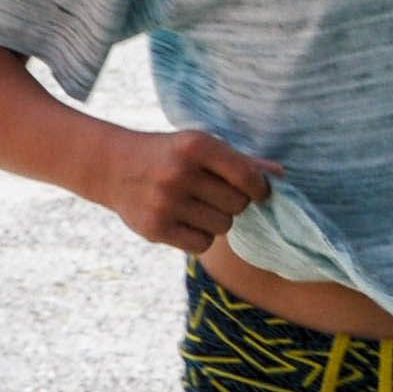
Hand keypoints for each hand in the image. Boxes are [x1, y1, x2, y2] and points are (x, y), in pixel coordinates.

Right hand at [97, 127, 278, 254]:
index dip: (259, 190)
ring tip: (196, 208)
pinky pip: (202, 244)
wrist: (111, 167)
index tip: (254, 191)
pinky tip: (184, 223)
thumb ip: (240, 161)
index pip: (248, 178)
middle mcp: (179, 173)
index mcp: (196, 146)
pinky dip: (199, 237)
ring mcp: (165, 202)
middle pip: (238, 206)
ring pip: (223, 227)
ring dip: (216, 221)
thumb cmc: (168, 155)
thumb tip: (281, 175)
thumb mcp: (199, 147)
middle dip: (232, 204)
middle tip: (213, 196)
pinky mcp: (154, 228)